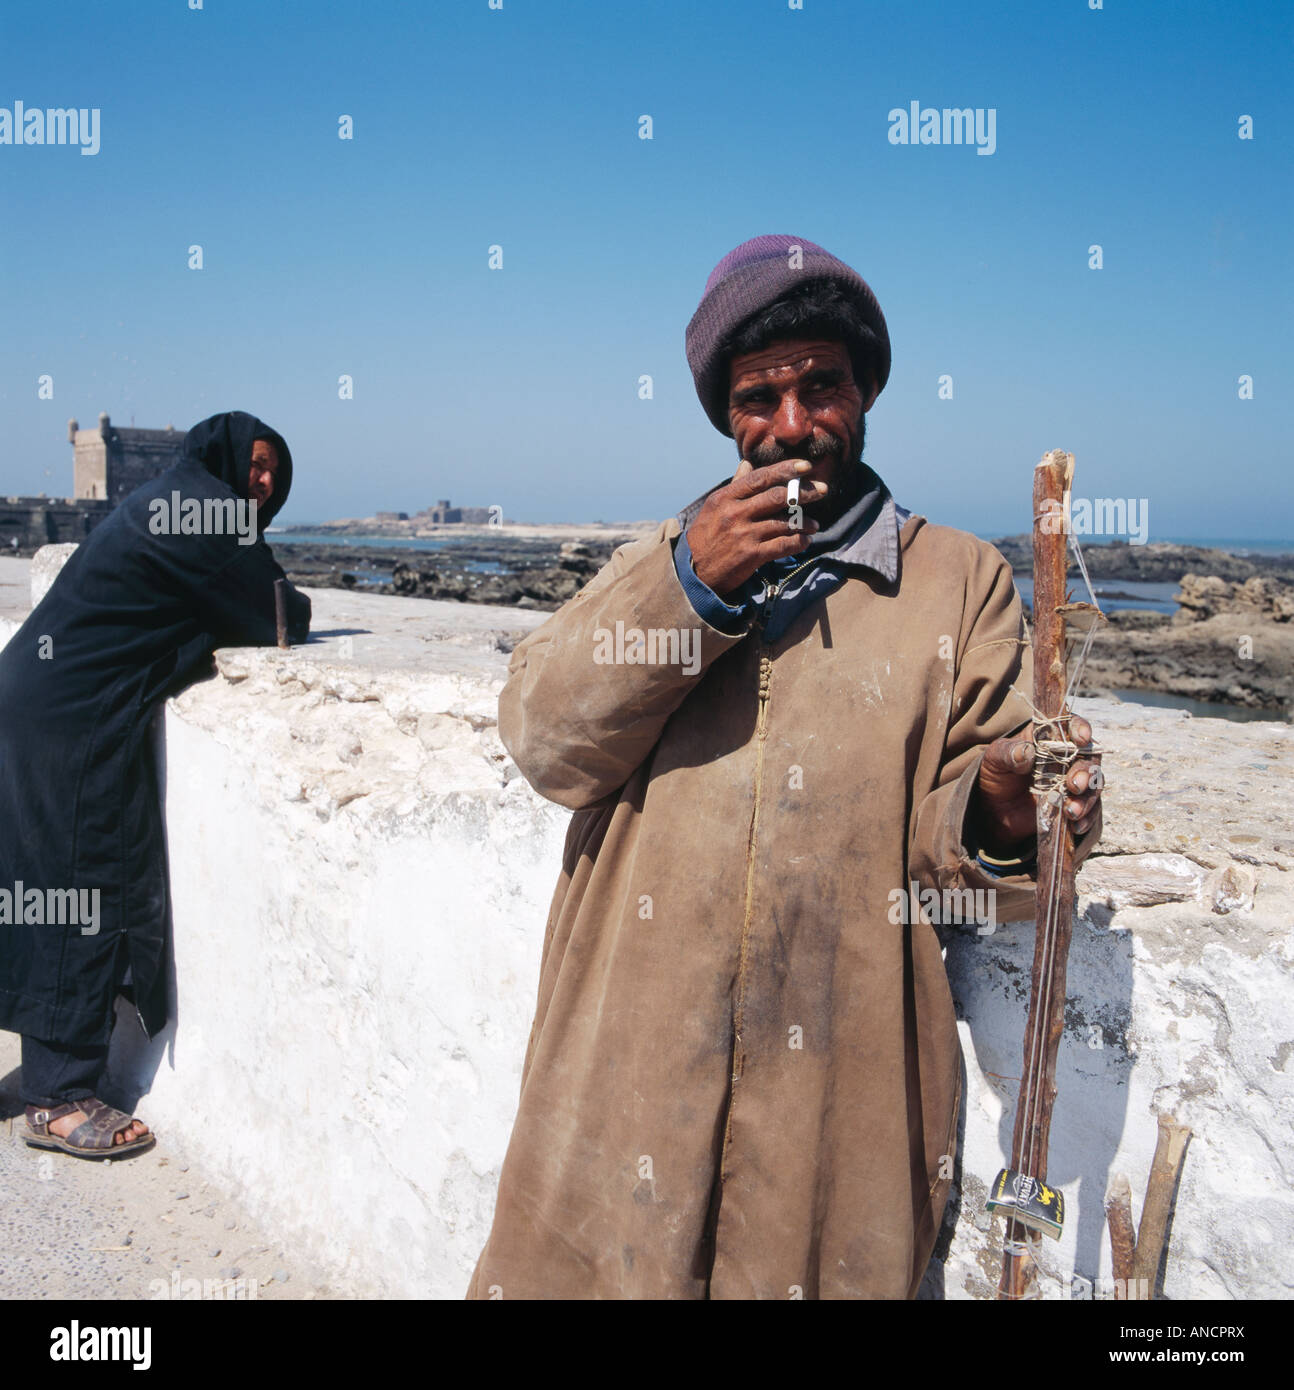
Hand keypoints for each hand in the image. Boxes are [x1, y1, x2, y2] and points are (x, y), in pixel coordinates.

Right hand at [687, 458, 829, 600]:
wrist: (693, 572)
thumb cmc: (705, 537)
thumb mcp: (714, 507)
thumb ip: (735, 485)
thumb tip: (747, 463)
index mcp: (726, 497)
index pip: (760, 478)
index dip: (786, 469)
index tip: (806, 465)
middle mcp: (736, 513)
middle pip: (778, 496)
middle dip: (804, 492)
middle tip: (823, 490)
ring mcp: (744, 534)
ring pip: (783, 522)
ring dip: (804, 522)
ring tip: (815, 525)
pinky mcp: (751, 555)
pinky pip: (783, 546)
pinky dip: (798, 542)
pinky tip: (806, 541)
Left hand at [972, 714, 1102, 852]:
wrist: (995, 810)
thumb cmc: (997, 774)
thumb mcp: (994, 759)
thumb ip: (1008, 752)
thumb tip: (1027, 752)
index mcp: (1050, 737)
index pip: (1071, 726)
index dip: (1080, 728)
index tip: (1081, 738)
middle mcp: (1068, 757)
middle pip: (1089, 759)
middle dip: (1085, 772)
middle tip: (1074, 785)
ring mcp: (1074, 782)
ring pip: (1093, 786)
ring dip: (1086, 799)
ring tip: (1071, 811)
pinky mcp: (1076, 804)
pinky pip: (1091, 811)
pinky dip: (1087, 818)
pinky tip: (1076, 826)